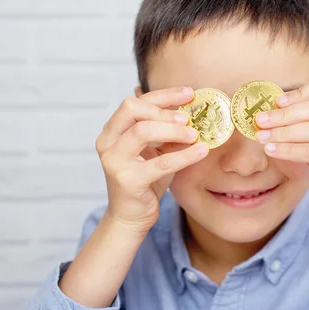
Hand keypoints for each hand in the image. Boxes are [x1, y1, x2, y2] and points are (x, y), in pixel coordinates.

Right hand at [95, 87, 208, 233]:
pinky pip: (160, 163)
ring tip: (194, 135)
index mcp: (112, 130)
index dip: (164, 95)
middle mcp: (107, 142)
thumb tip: (189, 108)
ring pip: (142, 132)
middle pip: (132, 109)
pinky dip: (184, 156)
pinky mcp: (128, 180)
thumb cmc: (145, 180)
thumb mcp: (156, 150)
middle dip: (164, 110)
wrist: (131, 216)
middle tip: (188, 118)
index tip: (189, 93)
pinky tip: (201, 151)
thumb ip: (165, 130)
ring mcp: (114, 161)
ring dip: (173, 130)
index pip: (135, 102)